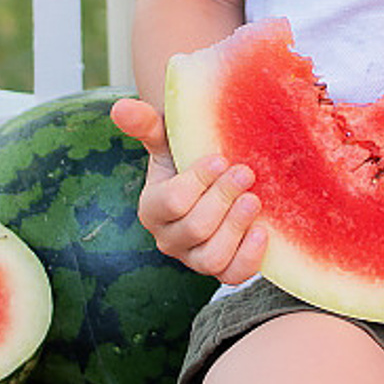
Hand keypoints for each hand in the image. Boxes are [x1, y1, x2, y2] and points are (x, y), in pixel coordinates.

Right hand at [110, 95, 268, 284]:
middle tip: (246, 172)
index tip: (221, 158)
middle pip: (196, 229)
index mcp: (152, 208)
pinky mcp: (221, 270)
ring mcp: (195, 258)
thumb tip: (120, 107)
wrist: (217, 178)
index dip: (199, 181)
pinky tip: (263, 230)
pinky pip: (232, 276)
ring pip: (211, 258)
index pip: (172, 202)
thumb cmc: (189, 155)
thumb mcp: (168, 137)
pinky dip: (249, 256)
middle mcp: (169, 239)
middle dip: (223, 198)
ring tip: (253, 199)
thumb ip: (146, 123)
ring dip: (236, 226)